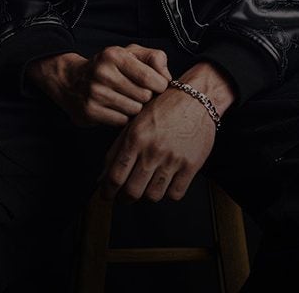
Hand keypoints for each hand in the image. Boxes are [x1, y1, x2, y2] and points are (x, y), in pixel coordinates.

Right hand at [26, 44, 169, 126]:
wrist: (71, 80)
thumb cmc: (108, 66)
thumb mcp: (130, 53)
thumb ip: (154, 58)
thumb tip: (167, 77)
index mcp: (115, 56)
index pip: (149, 77)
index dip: (159, 85)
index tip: (157, 85)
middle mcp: (103, 73)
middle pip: (144, 96)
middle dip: (146, 96)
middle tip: (138, 92)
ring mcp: (95, 94)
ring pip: (134, 110)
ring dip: (135, 108)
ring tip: (126, 99)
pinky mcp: (90, 112)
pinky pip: (121, 122)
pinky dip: (123, 117)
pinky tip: (115, 108)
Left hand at [99, 61, 234, 202]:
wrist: (196, 98)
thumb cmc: (163, 108)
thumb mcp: (135, 122)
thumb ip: (116, 149)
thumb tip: (102, 178)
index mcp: (135, 137)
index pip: (115, 176)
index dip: (107, 192)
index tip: (107, 196)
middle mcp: (153, 150)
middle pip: (132, 191)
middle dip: (124, 199)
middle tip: (124, 197)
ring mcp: (173, 159)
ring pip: (153, 196)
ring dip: (147, 195)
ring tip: (146, 186)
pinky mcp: (191, 165)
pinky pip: (175, 194)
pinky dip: (168, 193)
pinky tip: (166, 183)